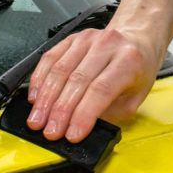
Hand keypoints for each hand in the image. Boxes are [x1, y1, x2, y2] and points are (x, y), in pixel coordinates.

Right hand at [27, 26, 161, 142]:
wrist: (136, 39)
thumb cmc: (136, 69)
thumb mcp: (135, 97)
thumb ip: (111, 113)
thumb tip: (82, 126)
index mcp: (128, 60)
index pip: (101, 90)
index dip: (83, 114)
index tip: (72, 135)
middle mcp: (107, 45)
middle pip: (77, 80)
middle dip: (60, 111)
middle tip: (51, 132)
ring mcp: (88, 39)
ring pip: (60, 69)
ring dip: (45, 99)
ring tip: (38, 119)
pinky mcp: (72, 38)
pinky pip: (50, 58)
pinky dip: (40, 80)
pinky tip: (35, 97)